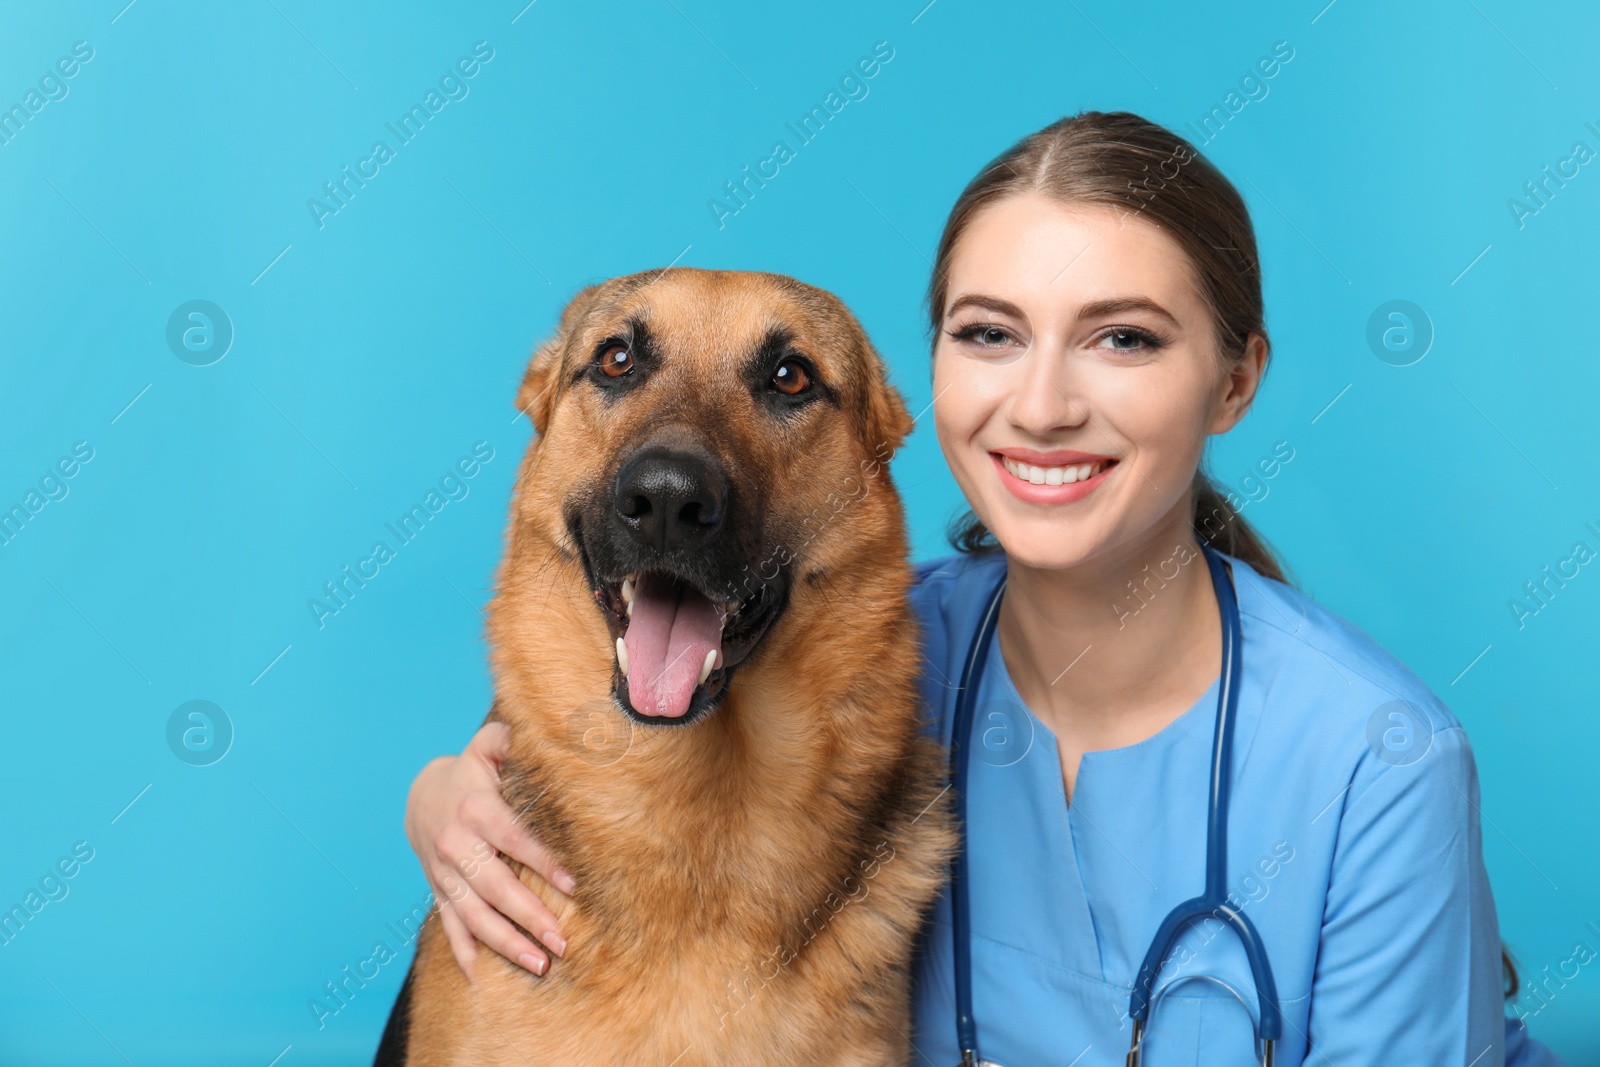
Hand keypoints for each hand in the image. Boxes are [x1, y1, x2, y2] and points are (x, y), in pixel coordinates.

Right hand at [405, 721, 575, 980]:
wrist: (421, 797)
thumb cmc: (471, 773)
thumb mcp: (486, 748)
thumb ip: (508, 739)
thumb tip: (533, 727)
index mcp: (476, 809)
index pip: (513, 839)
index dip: (542, 861)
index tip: (573, 885)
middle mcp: (457, 845)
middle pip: (495, 886)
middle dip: (528, 916)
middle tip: (561, 940)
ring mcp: (445, 874)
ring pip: (474, 914)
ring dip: (506, 943)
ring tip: (540, 964)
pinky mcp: (439, 891)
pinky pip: (450, 926)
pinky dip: (463, 952)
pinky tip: (480, 978)